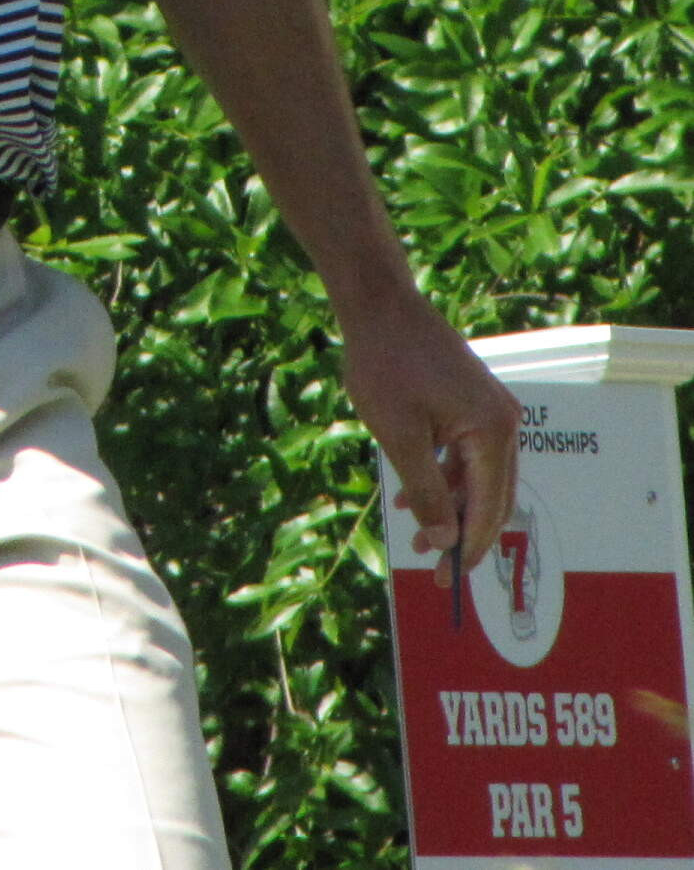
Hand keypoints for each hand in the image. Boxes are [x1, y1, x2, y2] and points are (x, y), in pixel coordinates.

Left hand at [338, 285, 518, 581]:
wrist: (379, 303)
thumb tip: (445, 542)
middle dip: (461, 532)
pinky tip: (410, 489)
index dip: (469, 548)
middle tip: (431, 565)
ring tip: (412, 527)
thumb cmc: (385, 365)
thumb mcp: (400, 436)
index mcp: (494, 432)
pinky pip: (467, 452)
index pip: (489, 508)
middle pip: (491, 496)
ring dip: (449, 504)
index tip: (448, 581)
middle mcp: (504, 421)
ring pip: (477, 476)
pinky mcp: (474, 400)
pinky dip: (444, 475)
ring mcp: (491, 409)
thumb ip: (427, 491)